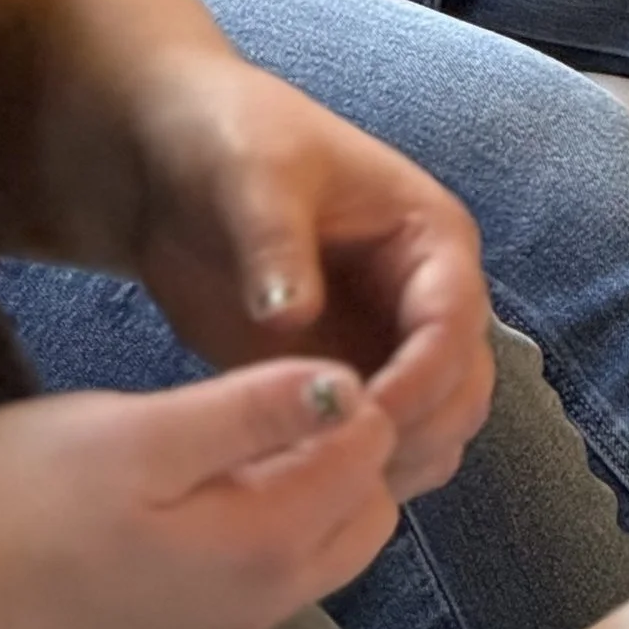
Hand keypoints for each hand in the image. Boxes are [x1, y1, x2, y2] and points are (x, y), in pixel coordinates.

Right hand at [0, 364, 401, 628]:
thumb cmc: (25, 501)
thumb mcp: (142, 433)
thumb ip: (253, 412)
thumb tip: (351, 385)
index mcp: (266, 548)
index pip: (371, 457)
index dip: (361, 389)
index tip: (320, 335)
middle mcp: (266, 600)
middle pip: (368, 507)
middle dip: (357, 441)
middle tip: (299, 371)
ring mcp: (231, 618)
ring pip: (328, 537)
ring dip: (321, 475)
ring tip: (264, 405)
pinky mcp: (193, 619)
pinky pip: (280, 559)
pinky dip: (283, 506)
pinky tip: (229, 457)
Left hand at [112, 50, 496, 502]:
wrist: (167, 163)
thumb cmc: (227, 142)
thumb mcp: (253, 173)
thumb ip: (275, 240)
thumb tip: (291, 317)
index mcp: (429, 238)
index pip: (456, 322)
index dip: (420, 378)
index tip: (356, 420)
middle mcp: (425, 299)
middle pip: (462, 391)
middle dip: (414, 433)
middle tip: (335, 468)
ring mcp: (387, 346)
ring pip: (431, 432)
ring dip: (391, 465)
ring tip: (311, 483)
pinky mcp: (340, 383)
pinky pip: (372, 447)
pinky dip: (349, 476)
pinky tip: (290, 486)